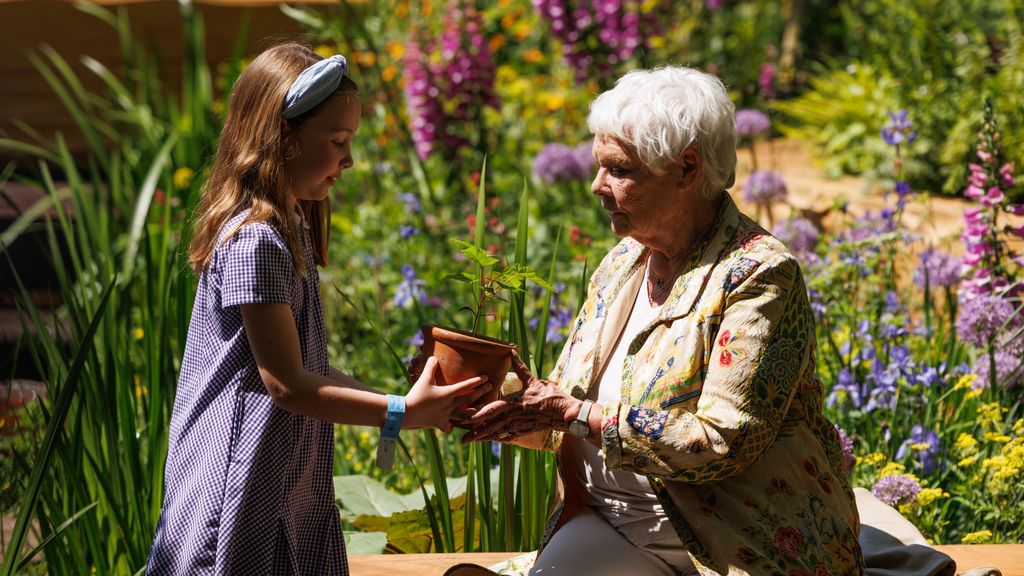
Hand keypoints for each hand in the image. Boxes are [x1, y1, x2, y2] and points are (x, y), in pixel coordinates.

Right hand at [404, 357, 490, 432]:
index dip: (476, 381)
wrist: (407, 413)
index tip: (486, 377)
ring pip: (464, 415)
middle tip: (490, 387)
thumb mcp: (424, 379)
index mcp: (448, 393)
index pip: (466, 386)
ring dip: (473, 412)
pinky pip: (448, 427)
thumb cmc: (416, 395)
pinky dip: (451, 426)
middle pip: (469, 399)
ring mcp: (446, 416)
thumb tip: (433, 357)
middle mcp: (450, 405)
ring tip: (480, 409)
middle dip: (480, 392)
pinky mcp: (439, 424)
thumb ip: (430, 367)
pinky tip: (452, 425)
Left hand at [462, 348, 577, 443]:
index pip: (492, 409)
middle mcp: (513, 415)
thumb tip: (511, 351)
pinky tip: (487, 440)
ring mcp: (518, 425)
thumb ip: (519, 367)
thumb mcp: (533, 380)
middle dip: (475, 431)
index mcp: (514, 402)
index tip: (465, 418)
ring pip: (496, 432)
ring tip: (468, 441)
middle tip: (461, 437)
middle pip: (491, 424)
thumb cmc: (550, 395)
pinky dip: (496, 438)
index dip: (478, 414)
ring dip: (482, 437)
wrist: (564, 413)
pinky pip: (507, 436)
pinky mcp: (523, 431)